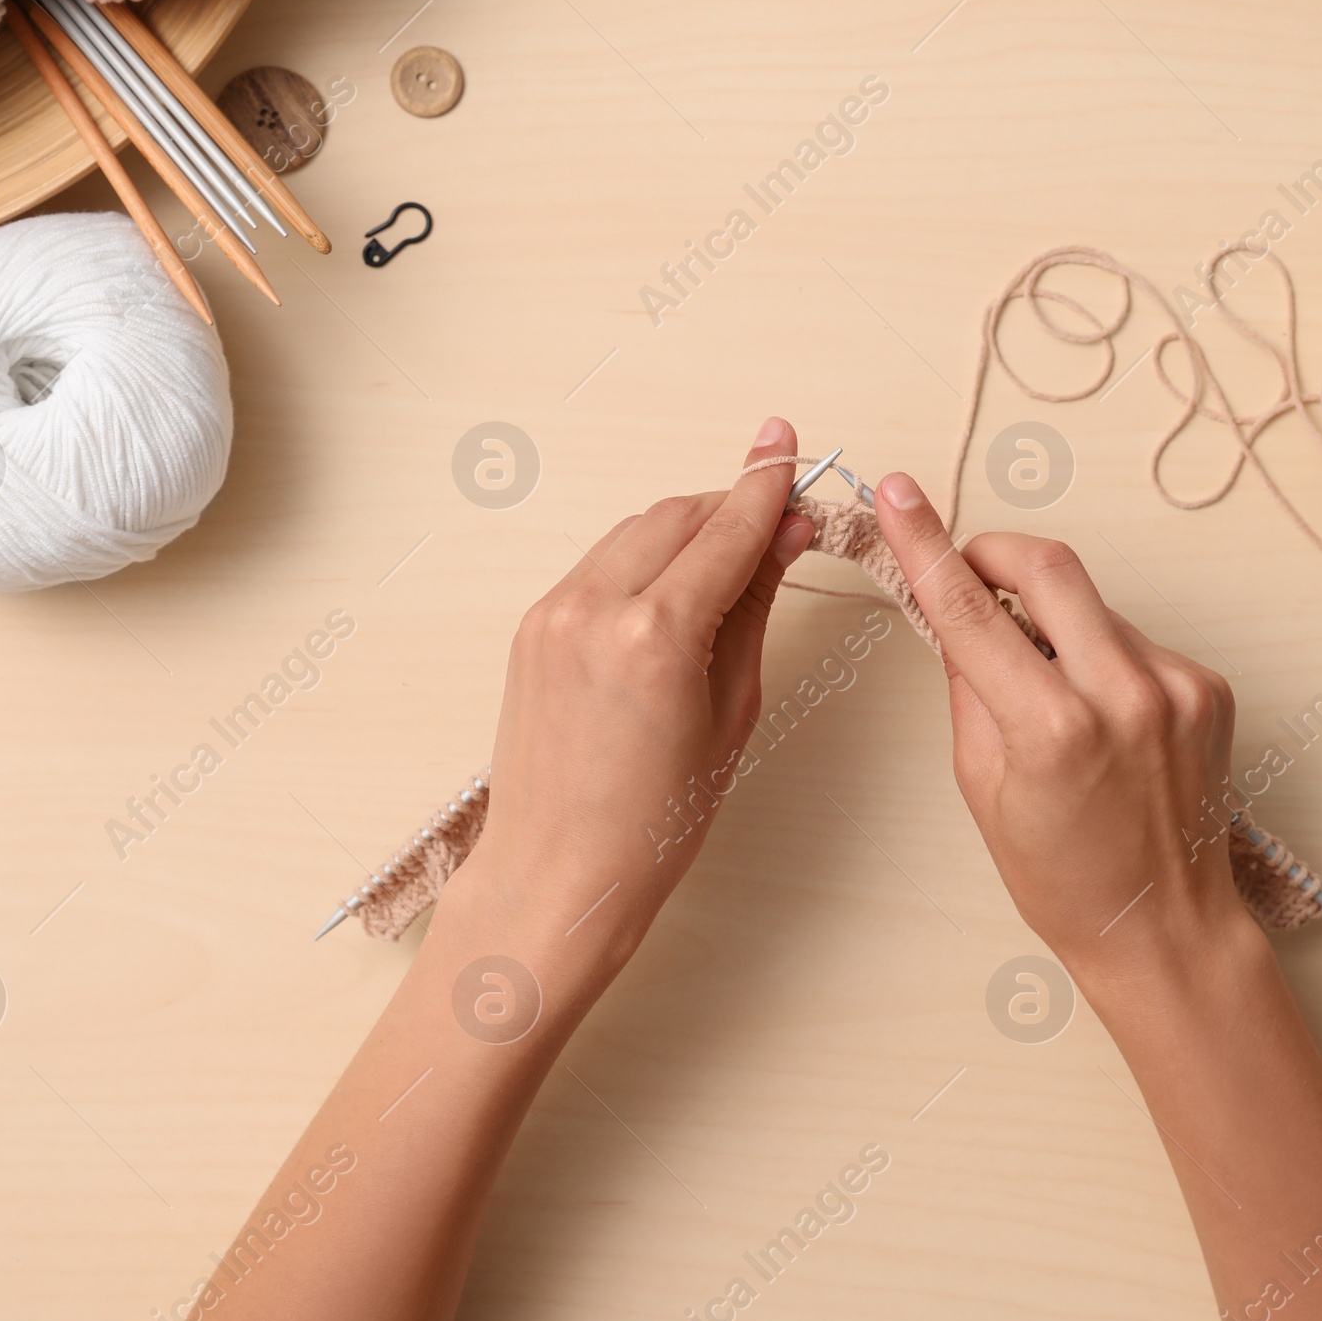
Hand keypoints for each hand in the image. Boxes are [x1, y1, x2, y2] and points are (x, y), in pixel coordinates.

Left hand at [457, 419, 812, 1013]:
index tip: (789, 446)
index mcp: (654, 635)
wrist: (557, 874)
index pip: (726, 531)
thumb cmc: (655, 820)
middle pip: (678, 515)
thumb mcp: (732, 710)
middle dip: (730, 506)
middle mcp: (594, 608)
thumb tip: (784, 534)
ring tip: (733, 558)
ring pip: (636, 531)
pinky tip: (676, 590)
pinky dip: (644, 560)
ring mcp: (553, 612)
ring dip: (687, 529)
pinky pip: (600, 565)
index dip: (766, 486)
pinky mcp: (532, 625)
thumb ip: (754, 606)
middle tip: (779, 513)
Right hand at [873, 473, 1254, 1003]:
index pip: (969, 609)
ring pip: (1091, 603)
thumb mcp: (982, 785)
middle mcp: (1122, 696)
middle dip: (995, 551)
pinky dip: (1102, 656)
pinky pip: (1133, 638)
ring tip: (1049, 689)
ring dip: (1055, 621)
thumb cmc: (1063, 877)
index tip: (899, 494)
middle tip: (969, 569)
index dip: (925, 543)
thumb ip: (968, 684)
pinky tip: (1102, 714)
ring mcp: (1176, 686)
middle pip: (1047, 563)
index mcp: (1052, 729)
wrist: (1167, 930)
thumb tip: (951, 609)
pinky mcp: (1208, 686)